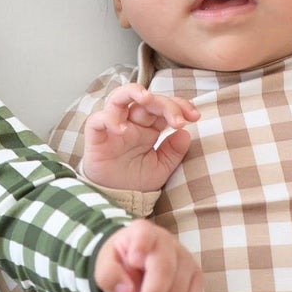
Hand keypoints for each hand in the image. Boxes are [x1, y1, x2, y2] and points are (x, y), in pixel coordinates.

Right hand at [81, 86, 198, 192]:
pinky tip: (122, 129)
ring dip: (134, 92)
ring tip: (147, 98)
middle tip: (178, 120)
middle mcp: (131, 123)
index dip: (180, 106)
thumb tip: (186, 133)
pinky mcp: (96, 137)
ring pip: (119, 97)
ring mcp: (113, 127)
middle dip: (165, 104)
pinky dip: (109, 118)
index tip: (195, 117)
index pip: (163, 106)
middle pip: (146, 100)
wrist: (117, 199)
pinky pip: (97, 119)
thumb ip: (173, 152)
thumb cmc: (136, 182)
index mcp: (148, 128)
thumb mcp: (161, 168)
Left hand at [93, 220, 202, 291]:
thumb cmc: (120, 262)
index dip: (141, 246)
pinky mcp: (195, 279)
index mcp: (142, 232)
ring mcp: (186, 260)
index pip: (144, 236)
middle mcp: (168, 242)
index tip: (134, 260)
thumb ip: (109, 276)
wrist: (136, 261)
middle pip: (164, 272)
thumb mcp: (104, 265)